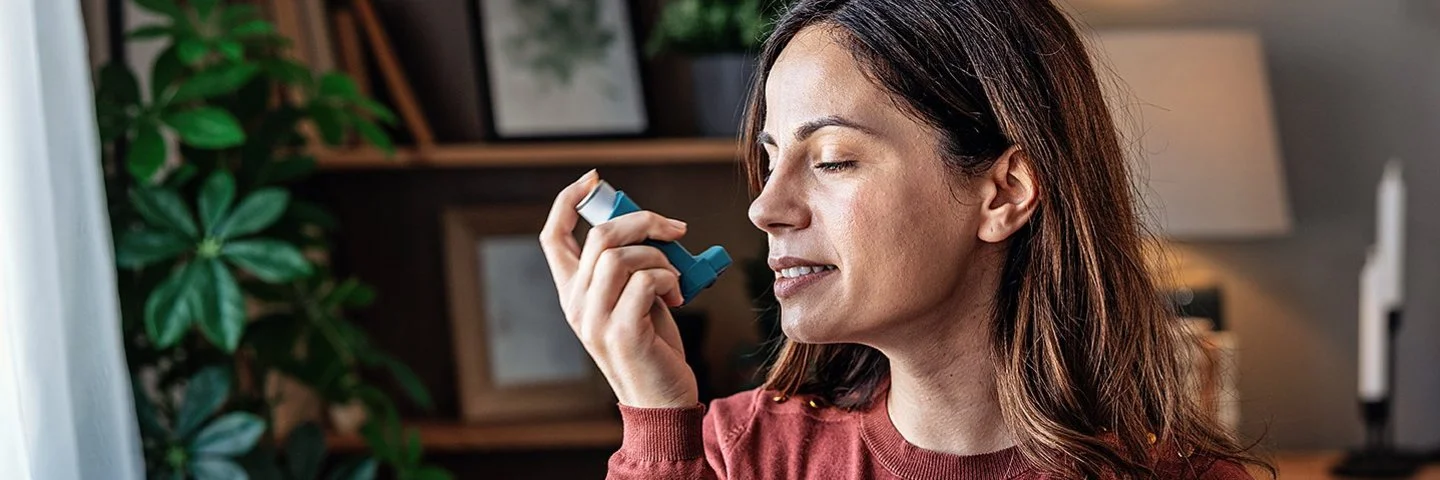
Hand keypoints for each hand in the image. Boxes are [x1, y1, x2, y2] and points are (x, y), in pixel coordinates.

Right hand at [539, 170, 698, 408]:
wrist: (662, 402)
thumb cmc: (654, 348)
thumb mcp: (634, 299)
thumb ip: (629, 266)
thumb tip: (650, 225)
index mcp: (572, 293)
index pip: (551, 236)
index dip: (568, 200)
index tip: (594, 179)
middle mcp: (575, 305)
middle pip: (599, 235)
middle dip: (643, 219)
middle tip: (674, 229)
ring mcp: (594, 320)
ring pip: (621, 254)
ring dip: (660, 255)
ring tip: (675, 277)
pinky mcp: (621, 332)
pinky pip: (646, 280)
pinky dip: (669, 279)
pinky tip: (677, 297)